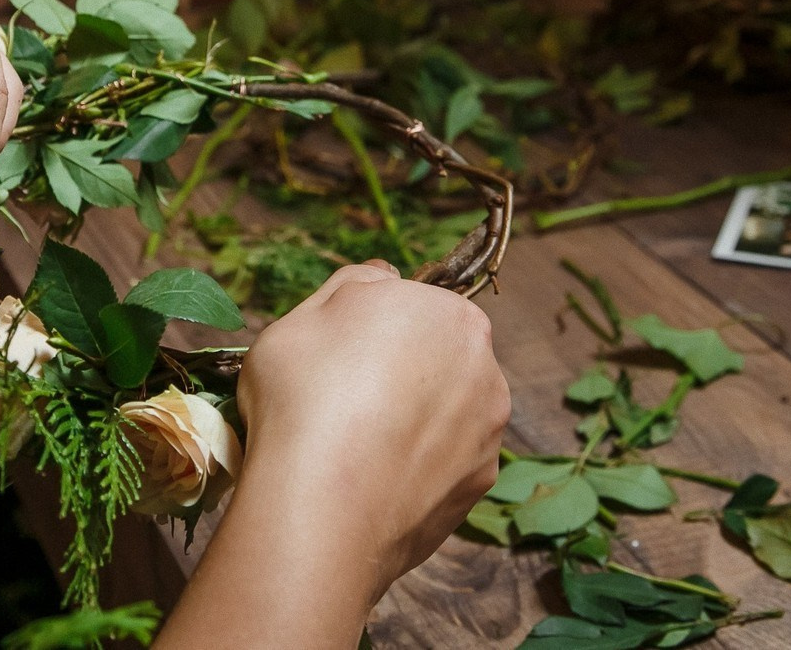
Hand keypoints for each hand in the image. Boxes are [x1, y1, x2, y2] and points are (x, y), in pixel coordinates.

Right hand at [238, 262, 508, 599]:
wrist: (322, 512)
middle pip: (434, 358)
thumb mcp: (303, 317)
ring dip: (410, 421)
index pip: (408, 308)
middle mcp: (485, 367)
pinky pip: (443, 461)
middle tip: (340, 402)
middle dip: (397, 374)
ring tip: (355, 447)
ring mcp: (488, 431)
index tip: (333, 359)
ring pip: (443, 411)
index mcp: (449, 313)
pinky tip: (374, 480)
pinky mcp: (479, 485)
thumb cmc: (305, 398)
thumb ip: (353, 286)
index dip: (365, 331)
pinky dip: (416, 466)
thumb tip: (383, 278)